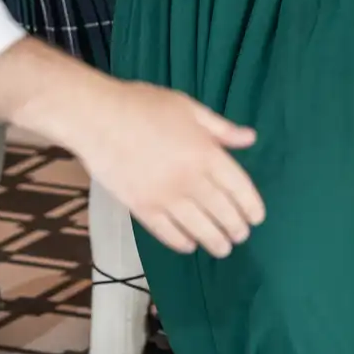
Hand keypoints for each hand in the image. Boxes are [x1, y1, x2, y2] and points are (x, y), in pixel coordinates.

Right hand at [59, 80, 263, 256]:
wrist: (97, 117)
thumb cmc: (143, 105)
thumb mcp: (188, 107)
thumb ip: (220, 128)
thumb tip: (250, 138)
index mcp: (206, 152)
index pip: (239, 188)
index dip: (251, 207)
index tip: (256, 218)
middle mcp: (191, 179)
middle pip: (223, 212)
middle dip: (236, 228)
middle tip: (240, 236)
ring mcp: (166, 197)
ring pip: (200, 229)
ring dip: (215, 242)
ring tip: (222, 248)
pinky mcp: (142, 208)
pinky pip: (169, 234)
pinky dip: (183, 243)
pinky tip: (189, 245)